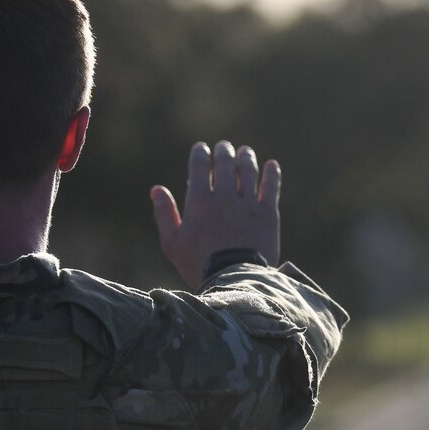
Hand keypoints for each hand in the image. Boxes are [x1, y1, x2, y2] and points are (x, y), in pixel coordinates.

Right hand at [151, 140, 281, 285]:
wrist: (235, 281)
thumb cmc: (199, 266)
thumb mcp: (172, 244)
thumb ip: (164, 214)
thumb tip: (156, 189)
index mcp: (199, 202)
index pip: (199, 166)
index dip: (200, 153)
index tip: (201, 148)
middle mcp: (224, 197)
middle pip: (225, 163)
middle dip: (224, 151)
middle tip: (224, 147)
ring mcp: (248, 205)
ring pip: (248, 171)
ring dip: (246, 158)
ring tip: (245, 152)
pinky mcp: (267, 215)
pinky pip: (270, 187)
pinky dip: (271, 174)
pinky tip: (272, 165)